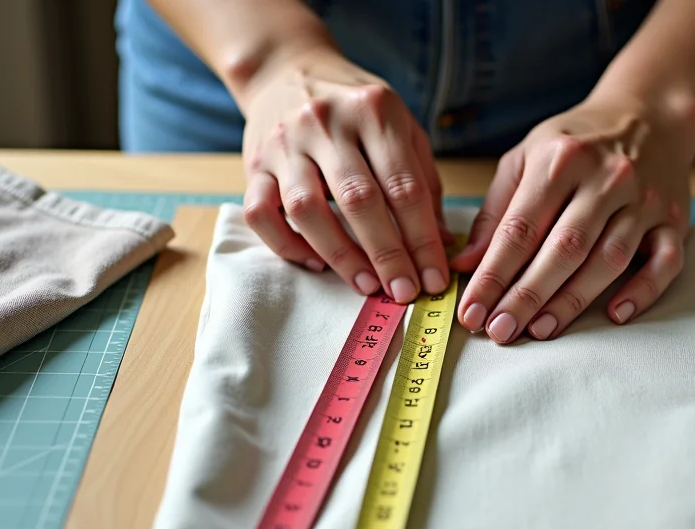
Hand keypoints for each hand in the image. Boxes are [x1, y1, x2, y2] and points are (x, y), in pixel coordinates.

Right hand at [239, 49, 452, 302]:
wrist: (287, 70)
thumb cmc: (357, 111)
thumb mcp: (401, 127)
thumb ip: (423, 182)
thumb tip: (441, 245)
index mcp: (374, 111)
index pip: (404, 186)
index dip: (422, 239)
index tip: (433, 278)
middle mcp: (326, 123)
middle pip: (359, 200)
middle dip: (386, 254)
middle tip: (403, 291)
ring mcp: (285, 143)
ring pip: (307, 210)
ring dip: (340, 255)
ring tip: (366, 284)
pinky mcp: (253, 163)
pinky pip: (261, 214)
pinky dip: (287, 246)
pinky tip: (315, 263)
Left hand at [450, 96, 692, 342]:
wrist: (650, 115)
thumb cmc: (578, 142)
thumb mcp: (527, 158)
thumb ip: (495, 211)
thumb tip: (466, 264)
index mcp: (561, 159)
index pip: (520, 227)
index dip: (493, 274)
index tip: (472, 310)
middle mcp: (606, 178)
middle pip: (564, 248)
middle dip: (527, 295)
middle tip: (500, 331)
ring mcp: (644, 200)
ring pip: (609, 260)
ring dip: (572, 301)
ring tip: (539, 329)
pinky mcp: (674, 220)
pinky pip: (665, 262)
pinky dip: (642, 292)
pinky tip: (615, 315)